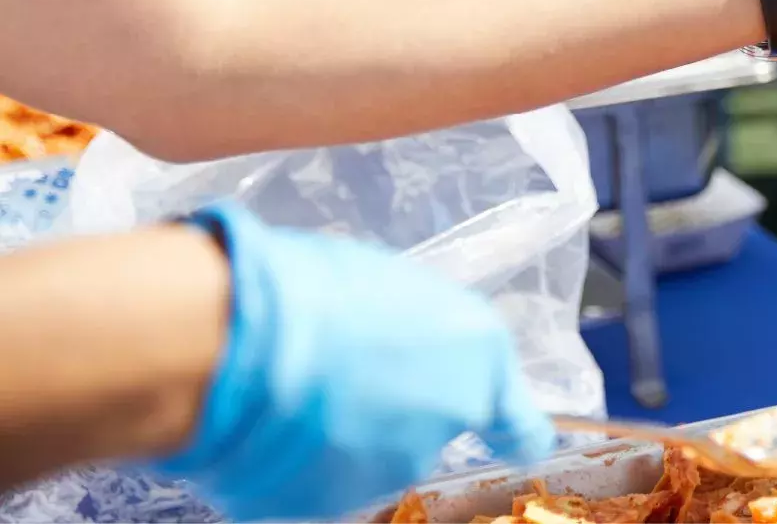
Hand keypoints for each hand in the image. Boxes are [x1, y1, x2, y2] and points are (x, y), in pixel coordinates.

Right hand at [154, 204, 553, 520]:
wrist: (244, 343)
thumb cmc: (320, 288)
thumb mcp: (396, 287)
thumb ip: (418, 329)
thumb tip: (400, 342)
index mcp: (480, 360)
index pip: (520, 427)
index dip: (510, 430)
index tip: (511, 438)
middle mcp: (447, 422)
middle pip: (428, 425)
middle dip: (393, 405)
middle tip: (343, 366)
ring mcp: (388, 471)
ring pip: (370, 451)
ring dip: (343, 429)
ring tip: (294, 383)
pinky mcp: (325, 504)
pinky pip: (316, 476)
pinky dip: (298, 457)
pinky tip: (268, 420)